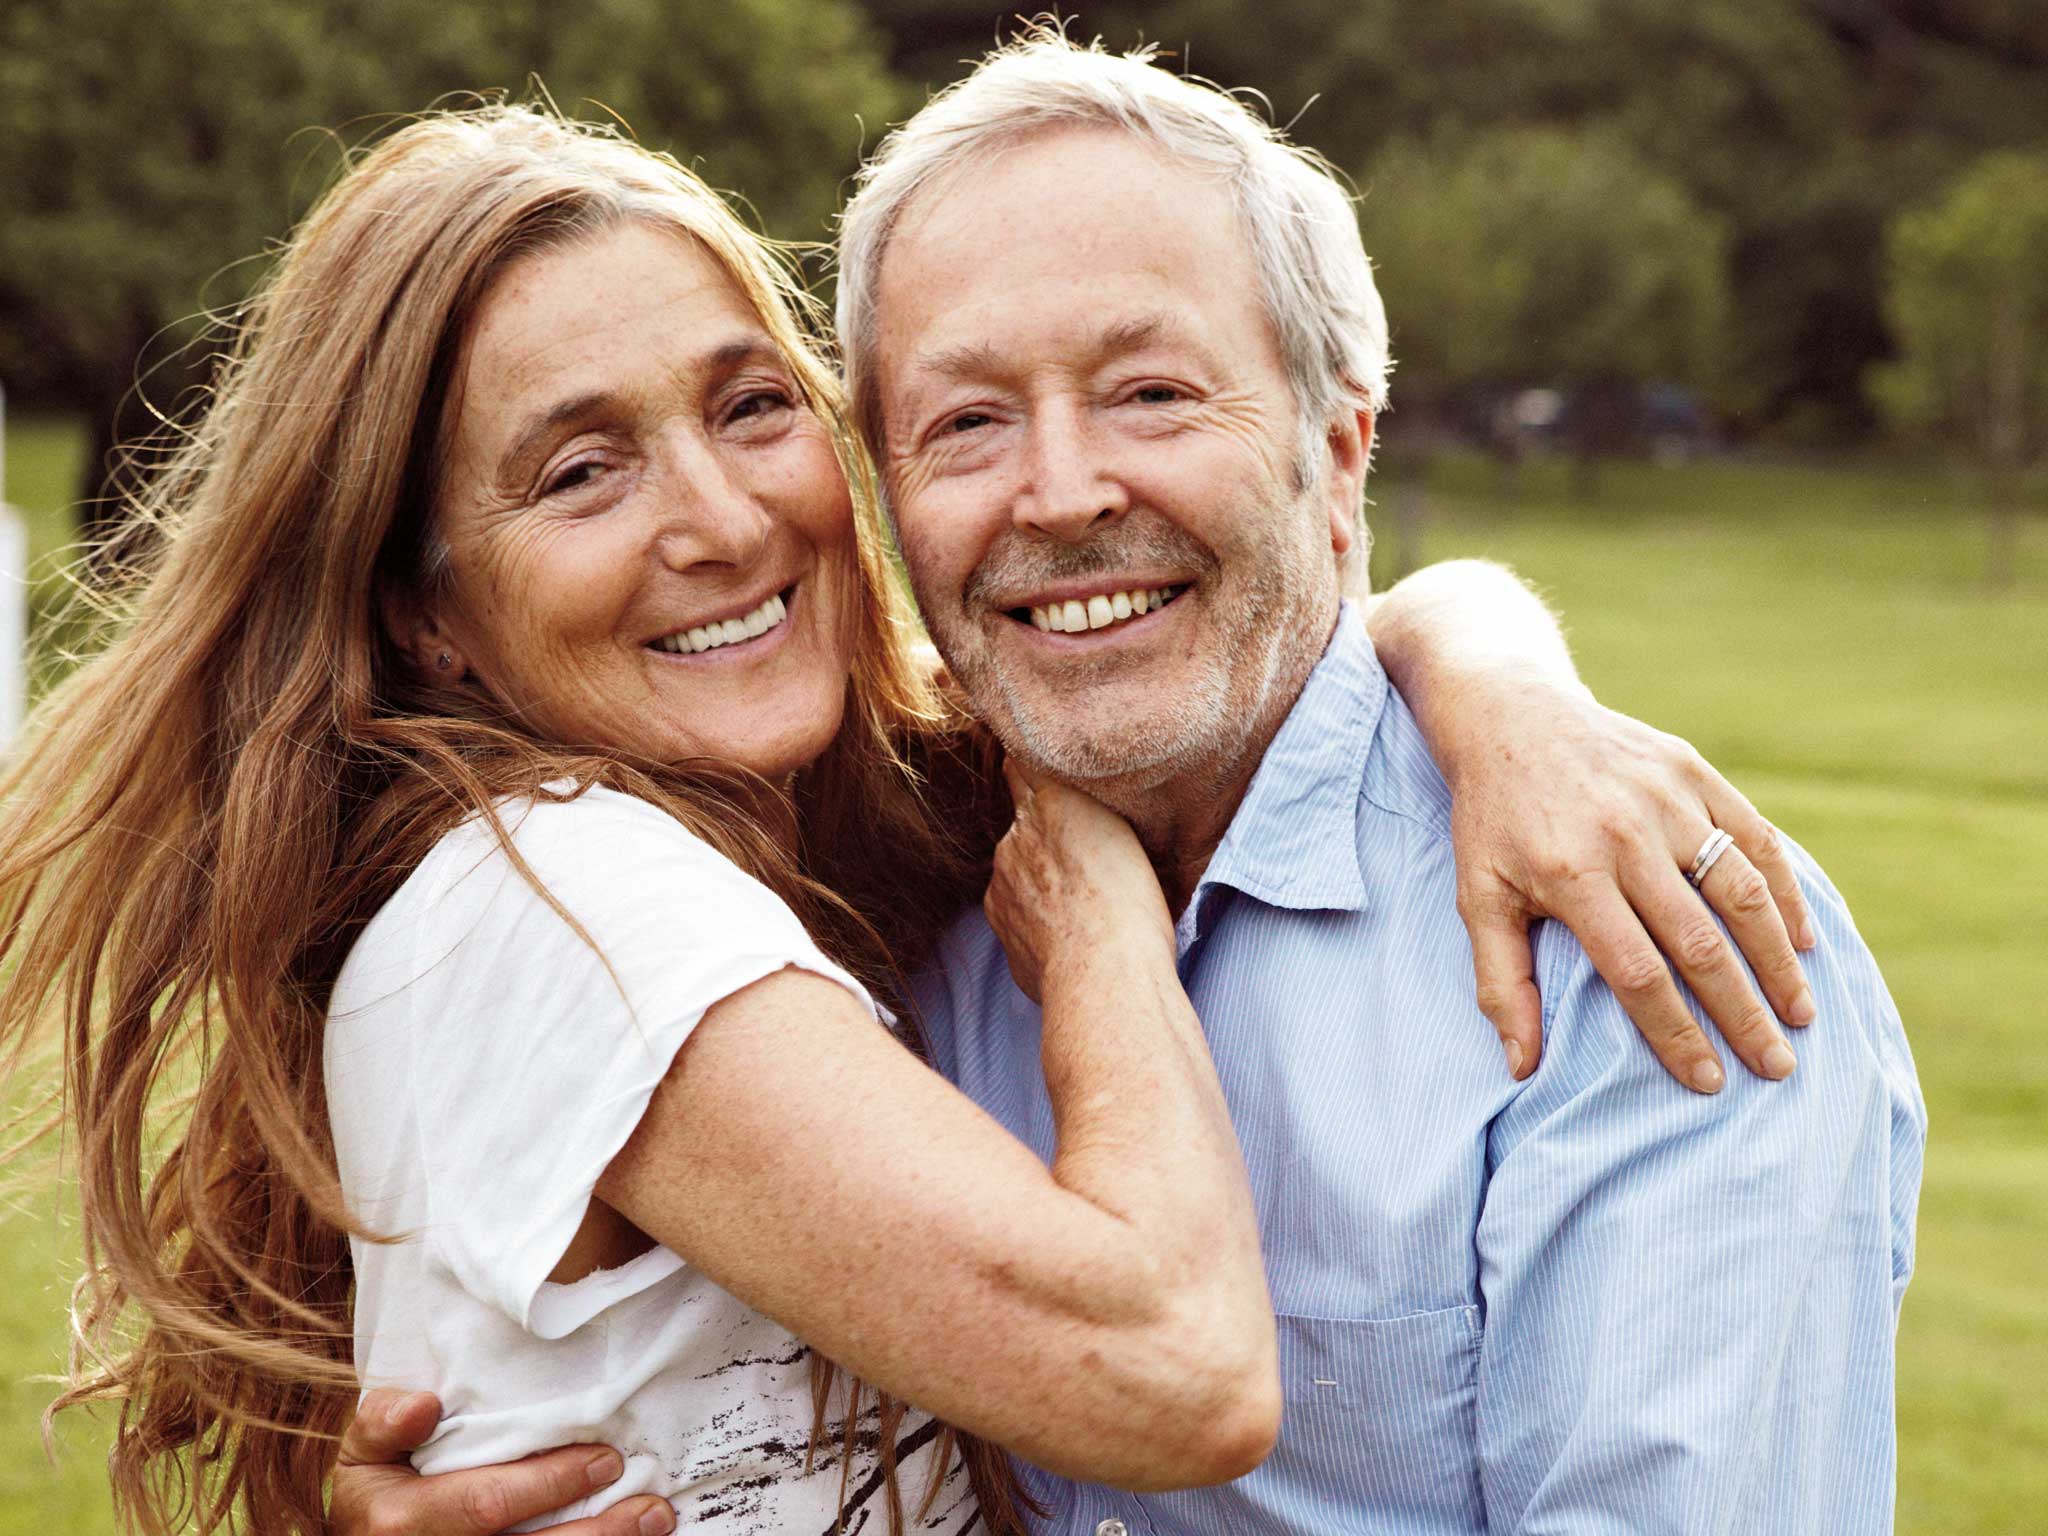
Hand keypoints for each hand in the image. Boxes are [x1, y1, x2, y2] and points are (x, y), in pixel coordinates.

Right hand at [330, 1389, 673, 1535]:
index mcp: (403, 1520)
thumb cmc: (376, 1486)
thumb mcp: (363, 1451)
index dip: (549, 1484)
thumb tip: (423, 1405)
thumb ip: (384, 1422)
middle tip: (651, 1504)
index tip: (606, 1459)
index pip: (488, 1504)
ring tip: (654, 1523)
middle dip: (594, 1531)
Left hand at [984, 757, 1173, 1003]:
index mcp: (1054, 802)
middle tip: (1085, 855)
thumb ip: (1086, 809)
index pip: (1023, 763)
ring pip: (1018, 864)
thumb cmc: (1135, 907)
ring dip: (1039, 875)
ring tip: (1082, 902)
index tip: (1038, 765)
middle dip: (1046, 830)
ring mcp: (1001, 878)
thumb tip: (1062, 793)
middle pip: (1024, 818)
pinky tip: (1066, 931)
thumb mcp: (1125, 835)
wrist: (1104, 977)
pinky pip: (1013, 904)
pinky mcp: (997, 917)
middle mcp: (1017, 833)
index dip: (1031, 764)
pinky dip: (1033, 912)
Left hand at [1448, 682, 1816, 1093]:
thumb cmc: (1492, 821)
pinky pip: (1753, 837)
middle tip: (1776, 1067)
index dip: (1676, 1033)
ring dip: (1778, 960)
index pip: (1637, 974)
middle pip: (1700, 943)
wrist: (1509, 717)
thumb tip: (1522, 1066)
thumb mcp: (1476, 896)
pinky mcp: (1692, 771)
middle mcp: (1625, 836)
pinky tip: (1802, 939)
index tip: (1708, 1081)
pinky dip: (1784, 891)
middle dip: (1743, 1014)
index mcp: (1570, 874)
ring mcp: (1666, 799)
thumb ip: (1500, 981)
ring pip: (1741, 891)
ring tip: (1801, 1014)